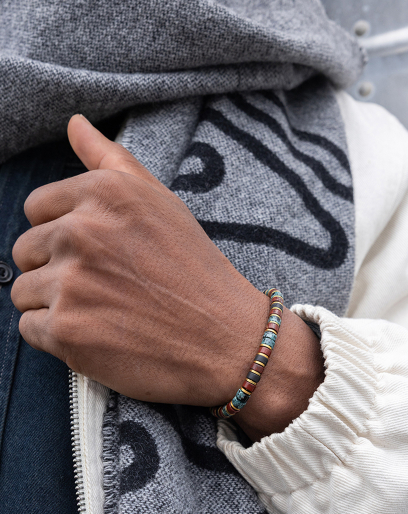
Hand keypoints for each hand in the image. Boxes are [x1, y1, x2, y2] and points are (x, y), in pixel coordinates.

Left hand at [11, 116, 323, 439]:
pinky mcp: (67, 330)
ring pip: (24, 292)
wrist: (226, 338)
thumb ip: (112, 160)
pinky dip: (58, 337)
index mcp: (105, 194)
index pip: (37, 208)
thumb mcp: (163, 203)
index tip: (94, 254)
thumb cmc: (197, 272)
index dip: (62, 235)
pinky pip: (30, 329)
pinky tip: (98, 335)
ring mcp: (72, 283)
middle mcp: (82, 232)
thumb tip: (75, 123)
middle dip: (55, 269)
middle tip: (103, 286)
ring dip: (55, 304)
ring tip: (103, 312)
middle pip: (26, 250)